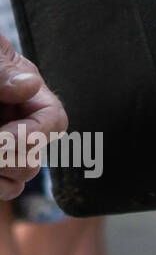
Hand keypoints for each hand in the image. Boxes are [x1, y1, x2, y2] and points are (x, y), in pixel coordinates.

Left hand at [0, 35, 66, 200]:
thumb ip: (1, 69)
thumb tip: (27, 87)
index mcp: (24, 93)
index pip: (52, 120)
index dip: (33, 134)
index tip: (0, 139)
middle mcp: (16, 122)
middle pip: (35, 157)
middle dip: (10, 158)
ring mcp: (1, 145)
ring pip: (18, 177)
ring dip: (2, 175)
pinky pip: (2, 185)